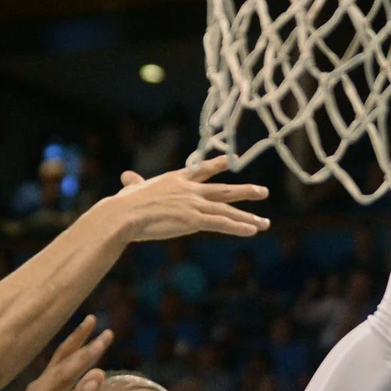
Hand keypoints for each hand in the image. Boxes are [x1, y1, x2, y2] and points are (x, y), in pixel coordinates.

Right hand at [5, 317, 113, 390]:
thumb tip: (99, 374)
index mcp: (47, 386)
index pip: (64, 357)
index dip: (79, 339)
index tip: (94, 322)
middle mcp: (40, 388)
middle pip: (64, 360)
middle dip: (84, 343)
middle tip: (103, 329)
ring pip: (62, 375)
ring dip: (82, 361)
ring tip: (99, 347)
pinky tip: (94, 381)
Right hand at [101, 156, 269, 241]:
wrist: (125, 213)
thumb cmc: (125, 203)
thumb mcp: (132, 189)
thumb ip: (134, 183)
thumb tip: (125, 177)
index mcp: (176, 179)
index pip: (202, 169)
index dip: (219, 164)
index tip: (233, 159)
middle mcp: (190, 189)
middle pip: (224, 190)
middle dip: (246, 192)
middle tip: (264, 192)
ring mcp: (193, 204)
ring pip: (227, 210)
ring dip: (248, 217)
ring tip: (265, 222)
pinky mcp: (193, 220)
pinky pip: (221, 223)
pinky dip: (238, 227)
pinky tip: (253, 230)